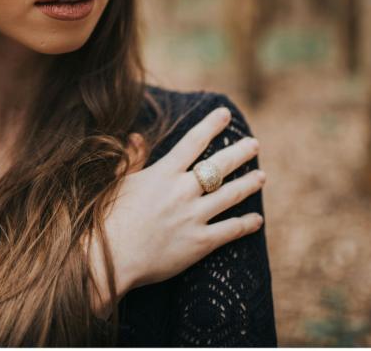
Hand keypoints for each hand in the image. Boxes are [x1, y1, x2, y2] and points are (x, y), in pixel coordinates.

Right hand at [86, 107, 265, 318]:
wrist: (109, 257)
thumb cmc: (109, 217)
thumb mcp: (119, 182)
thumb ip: (133, 159)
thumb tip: (136, 136)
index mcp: (162, 173)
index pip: (193, 142)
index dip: (211, 125)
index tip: (225, 113)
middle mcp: (182, 191)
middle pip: (219, 166)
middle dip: (239, 152)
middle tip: (254, 143)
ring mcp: (193, 216)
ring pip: (231, 194)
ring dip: (249, 184)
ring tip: (261, 176)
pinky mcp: (200, 243)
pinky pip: (230, 230)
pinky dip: (247, 224)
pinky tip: (257, 220)